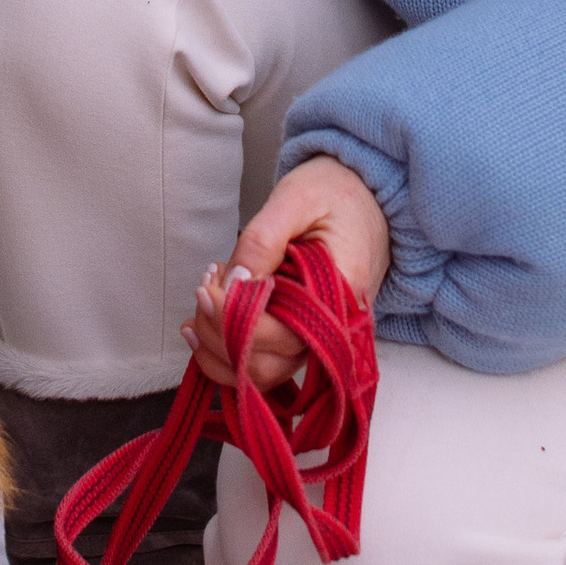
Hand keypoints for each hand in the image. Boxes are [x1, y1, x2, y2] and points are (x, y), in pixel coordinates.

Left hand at [185, 157, 391, 395]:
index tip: (207, 288)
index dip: (237, 321)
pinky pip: (266, 360)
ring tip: (200, 302)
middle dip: (221, 334)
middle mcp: (335, 328)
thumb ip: (263, 240)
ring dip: (220, 348)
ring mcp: (319, 336)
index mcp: (342, 294)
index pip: (286, 335)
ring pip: (264, 372)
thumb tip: (232, 286)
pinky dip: (229, 351)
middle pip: (271, 363)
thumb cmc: (334, 192)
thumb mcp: (297, 198)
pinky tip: (205, 322)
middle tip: (202, 287)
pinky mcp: (303, 335)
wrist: (365, 195)